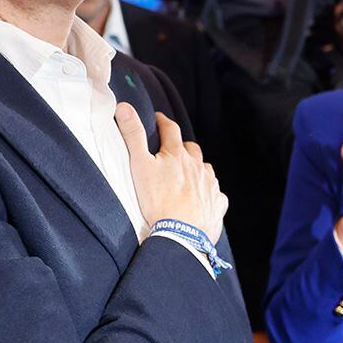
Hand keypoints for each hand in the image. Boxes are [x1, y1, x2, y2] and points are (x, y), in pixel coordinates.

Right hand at [117, 104, 226, 239]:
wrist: (180, 235)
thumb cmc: (157, 201)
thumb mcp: (139, 165)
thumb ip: (133, 136)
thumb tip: (125, 108)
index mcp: (178, 155)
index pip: (171, 130)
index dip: (163, 122)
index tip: (159, 119)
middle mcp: (198, 166)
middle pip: (191, 149)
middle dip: (181, 147)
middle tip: (171, 152)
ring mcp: (210, 184)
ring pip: (205, 169)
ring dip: (196, 169)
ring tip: (186, 176)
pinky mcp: (217, 203)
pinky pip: (215, 193)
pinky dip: (208, 191)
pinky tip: (201, 197)